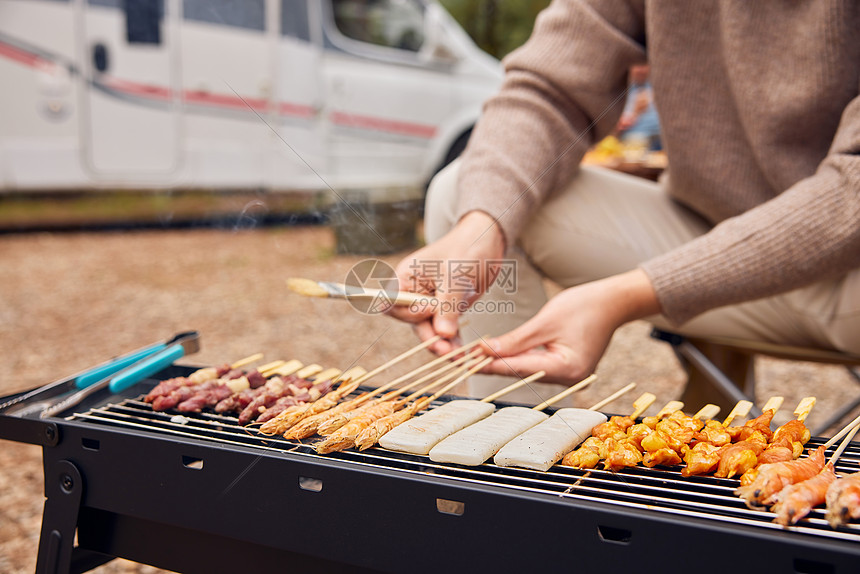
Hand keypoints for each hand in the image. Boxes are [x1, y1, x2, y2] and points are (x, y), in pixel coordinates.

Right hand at [388, 211, 505, 354]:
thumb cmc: (467, 249)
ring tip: (459, 356)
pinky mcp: (444, 310)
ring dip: (442, 344)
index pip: (393, 303)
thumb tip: (442, 334)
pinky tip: (463, 353)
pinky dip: (452, 341)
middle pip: (412, 322)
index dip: (408, 313)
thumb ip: (448, 305)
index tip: (430, 311)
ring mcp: (428, 302)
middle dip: (429, 337)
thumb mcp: (457, 276)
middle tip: (446, 350)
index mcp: (406, 277)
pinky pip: (444, 330)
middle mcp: (413, 292)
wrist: (487, 242)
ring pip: (429, 330)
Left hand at [479, 269, 660, 384]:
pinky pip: (534, 364)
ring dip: (500, 362)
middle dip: (490, 364)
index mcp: (566, 369)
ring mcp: (567, 375)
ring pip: (525, 369)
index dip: (489, 364)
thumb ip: (515, 341)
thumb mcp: (545, 321)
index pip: (518, 368)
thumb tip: (485, 352)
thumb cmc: (585, 306)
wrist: (614, 301)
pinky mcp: (565, 367)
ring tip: (471, 357)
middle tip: (460, 360)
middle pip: (520, 372)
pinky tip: (495, 353)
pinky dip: (515, 358)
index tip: (464, 361)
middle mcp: (568, 378)